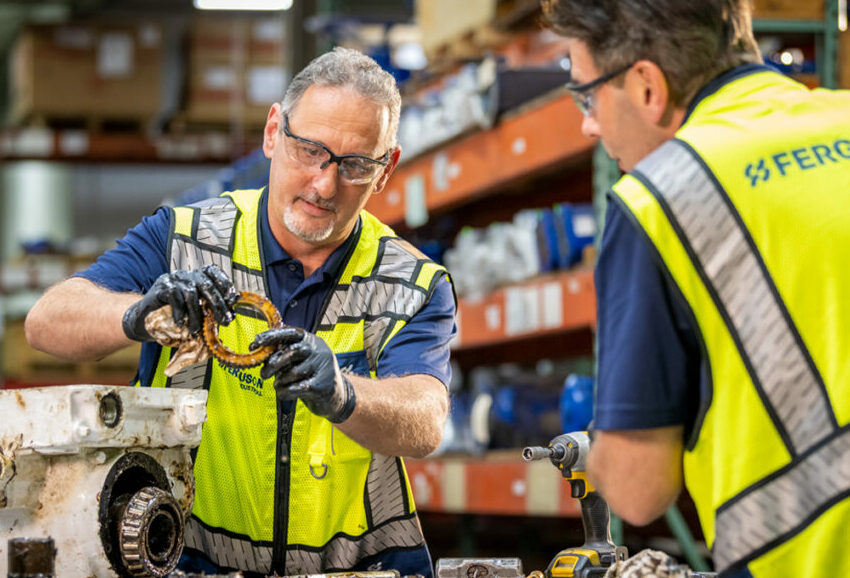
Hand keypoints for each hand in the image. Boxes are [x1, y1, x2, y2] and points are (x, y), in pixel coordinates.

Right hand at [122, 265, 237, 341]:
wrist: (146, 317)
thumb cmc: (174, 314)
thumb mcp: (194, 310)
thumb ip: (209, 308)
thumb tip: (229, 315)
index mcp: (197, 276)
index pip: (213, 272)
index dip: (225, 283)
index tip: (233, 297)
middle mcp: (187, 274)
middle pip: (206, 285)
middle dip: (218, 304)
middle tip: (224, 320)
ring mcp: (173, 278)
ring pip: (191, 294)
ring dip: (196, 315)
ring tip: (197, 330)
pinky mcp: (162, 286)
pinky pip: (175, 298)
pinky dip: (180, 313)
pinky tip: (181, 324)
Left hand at [251, 328, 356, 422]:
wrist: (337, 395)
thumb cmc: (312, 375)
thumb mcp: (300, 360)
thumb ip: (284, 355)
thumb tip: (261, 353)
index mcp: (311, 340)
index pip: (290, 332)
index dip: (272, 336)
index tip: (256, 342)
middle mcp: (319, 350)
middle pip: (292, 351)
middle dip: (273, 363)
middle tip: (263, 374)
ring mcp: (323, 367)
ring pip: (293, 372)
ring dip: (280, 381)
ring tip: (278, 385)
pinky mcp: (322, 385)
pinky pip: (296, 388)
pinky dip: (285, 392)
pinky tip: (283, 393)